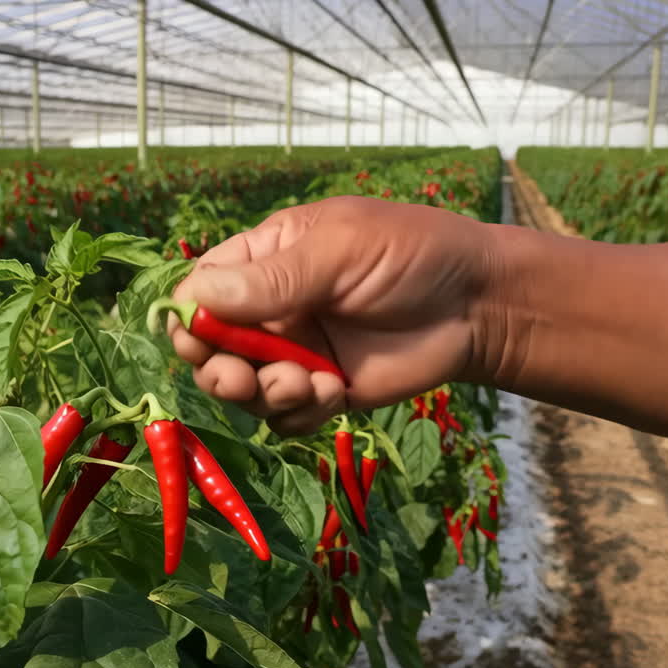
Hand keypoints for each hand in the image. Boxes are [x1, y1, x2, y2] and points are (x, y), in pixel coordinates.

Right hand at [167, 195, 497, 435]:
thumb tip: (197, 296)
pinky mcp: (321, 392)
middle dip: (217, 368)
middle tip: (241, 379)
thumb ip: (273, 279)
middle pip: (209, 348)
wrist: (477, 304)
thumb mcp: (339, 251)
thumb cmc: (411, 254)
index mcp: (266, 261)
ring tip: (306, 384)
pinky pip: (283, 417)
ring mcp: (294, 353)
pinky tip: (331, 395)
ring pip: (242, 389)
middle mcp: (271, 310)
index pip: (201, 290)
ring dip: (263, 393)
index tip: (198, 337)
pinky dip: (296, 414)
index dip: (190, 318)